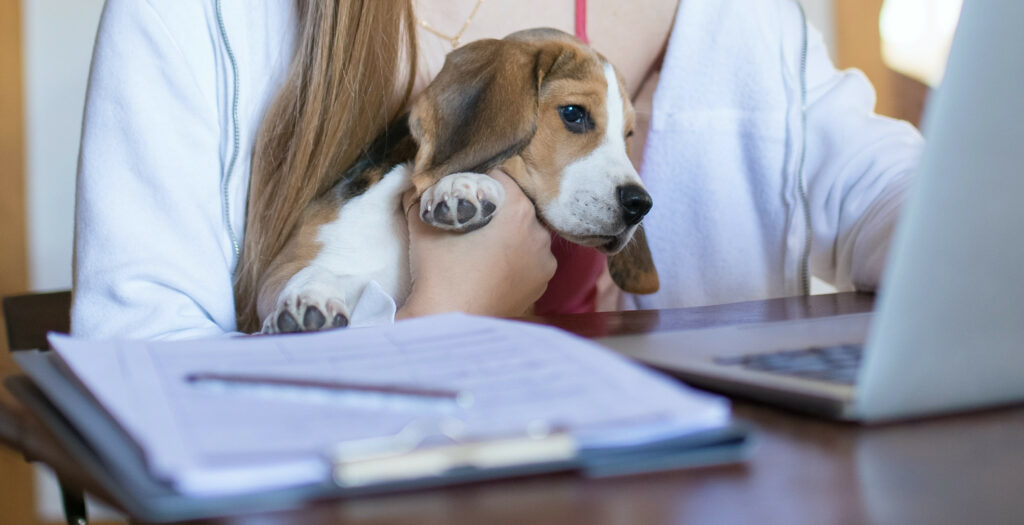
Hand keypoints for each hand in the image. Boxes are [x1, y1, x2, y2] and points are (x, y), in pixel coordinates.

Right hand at [397, 169, 555, 318]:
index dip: (482, 181)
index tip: (466, 189)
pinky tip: (492, 263)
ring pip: (526, 235)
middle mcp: (540, 237)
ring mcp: (544, 265)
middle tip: (472, 216)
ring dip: (508, 233)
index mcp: (519, 215)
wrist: (447, 327)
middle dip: (497, 208)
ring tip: (482, 241)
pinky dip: (515, 257)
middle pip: (518, 208)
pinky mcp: (540, 287)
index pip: (503, 181)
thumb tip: (417, 183)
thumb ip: (422, 199)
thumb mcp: (425, 228)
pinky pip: (530, 260)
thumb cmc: (439, 277)